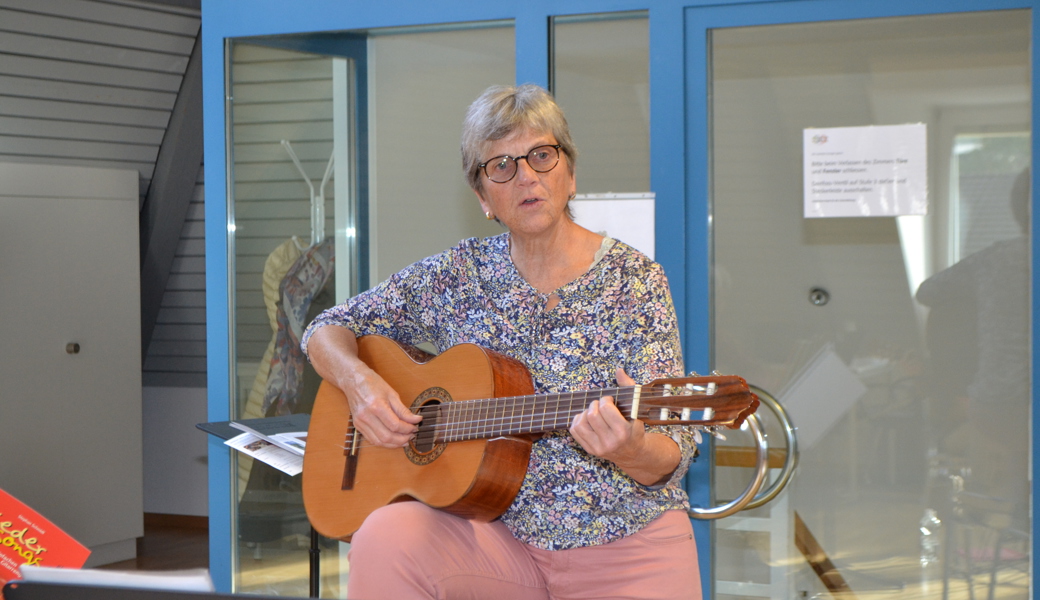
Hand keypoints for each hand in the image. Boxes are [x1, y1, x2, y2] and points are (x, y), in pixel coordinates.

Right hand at [306, 326, 420, 447]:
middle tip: (412, 435)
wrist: (353, 380)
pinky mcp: (357, 426)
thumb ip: (403, 410)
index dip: (408, 428)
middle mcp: (366, 416)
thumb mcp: (392, 393)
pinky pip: (372, 440)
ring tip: (405, 440)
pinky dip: (384, 443)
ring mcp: (360, 422)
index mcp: (376, 406)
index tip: (415, 426)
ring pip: (379, 441)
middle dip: (403, 439)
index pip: (395, 425)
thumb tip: (416, 420)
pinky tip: (393, 440)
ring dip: (394, 444)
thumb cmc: (372, 383)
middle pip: (387, 436)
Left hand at [569, 368, 646, 467]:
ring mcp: (599, 448)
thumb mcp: (636, 409)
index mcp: (623, 431)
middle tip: (600, 405)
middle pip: (592, 415)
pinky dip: (578, 421)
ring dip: (585, 413)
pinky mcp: (590, 450)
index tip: (609, 400)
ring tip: (593, 412)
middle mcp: (610, 442)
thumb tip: (619, 370)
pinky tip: (587, 420)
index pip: (605, 409)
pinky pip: (575, 431)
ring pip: (580, 423)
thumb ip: (628, 387)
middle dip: (594, 405)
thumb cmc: (635, 428)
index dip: (605, 400)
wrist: (634, 454)